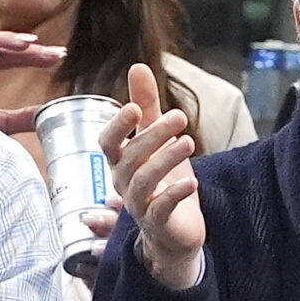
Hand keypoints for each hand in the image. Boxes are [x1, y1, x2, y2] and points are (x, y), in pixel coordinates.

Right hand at [101, 61, 202, 290]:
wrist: (174, 234)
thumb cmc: (163, 181)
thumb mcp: (158, 140)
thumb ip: (147, 105)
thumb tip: (137, 66)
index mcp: (121, 162)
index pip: (108, 142)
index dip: (117, 126)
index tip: (134, 107)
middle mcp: (125, 183)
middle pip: (130, 158)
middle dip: (153, 135)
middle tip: (179, 116)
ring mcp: (140, 205)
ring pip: (144, 181)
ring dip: (165, 160)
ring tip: (188, 141)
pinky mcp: (159, 223)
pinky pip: (161, 208)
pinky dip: (175, 194)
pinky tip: (192, 182)